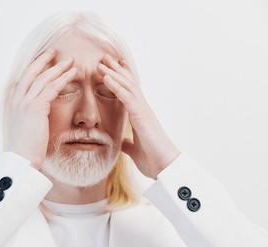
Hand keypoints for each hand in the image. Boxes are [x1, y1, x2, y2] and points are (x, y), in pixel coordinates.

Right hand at [7, 49, 76, 168]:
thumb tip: (37, 116)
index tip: (44, 60)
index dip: (34, 67)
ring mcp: (25, 102)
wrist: (21, 158)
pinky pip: (51, 88)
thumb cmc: (25, 148)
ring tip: (70, 61)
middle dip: (43, 60)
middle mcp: (17, 99)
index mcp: (14, 102)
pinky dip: (63, 78)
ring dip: (58, 67)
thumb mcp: (25, 128)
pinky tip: (73, 73)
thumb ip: (29, 117)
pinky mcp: (35, 107)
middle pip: (31, 72)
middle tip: (54, 52)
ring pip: (43, 78)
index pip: (24, 79)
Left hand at [97, 54, 179, 178]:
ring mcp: (143, 111)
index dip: (120, 79)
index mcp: (140, 115)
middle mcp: (143, 109)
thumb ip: (129, 144)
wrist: (165, 168)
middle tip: (104, 58)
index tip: (109, 69)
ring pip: (127, 86)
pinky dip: (116, 86)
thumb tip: (124, 143)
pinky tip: (106, 77)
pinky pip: (127, 98)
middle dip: (116, 70)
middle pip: (128, 83)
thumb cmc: (153, 159)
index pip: (129, 92)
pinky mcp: (142, 117)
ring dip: (114, 73)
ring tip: (102, 62)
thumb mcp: (135, 150)